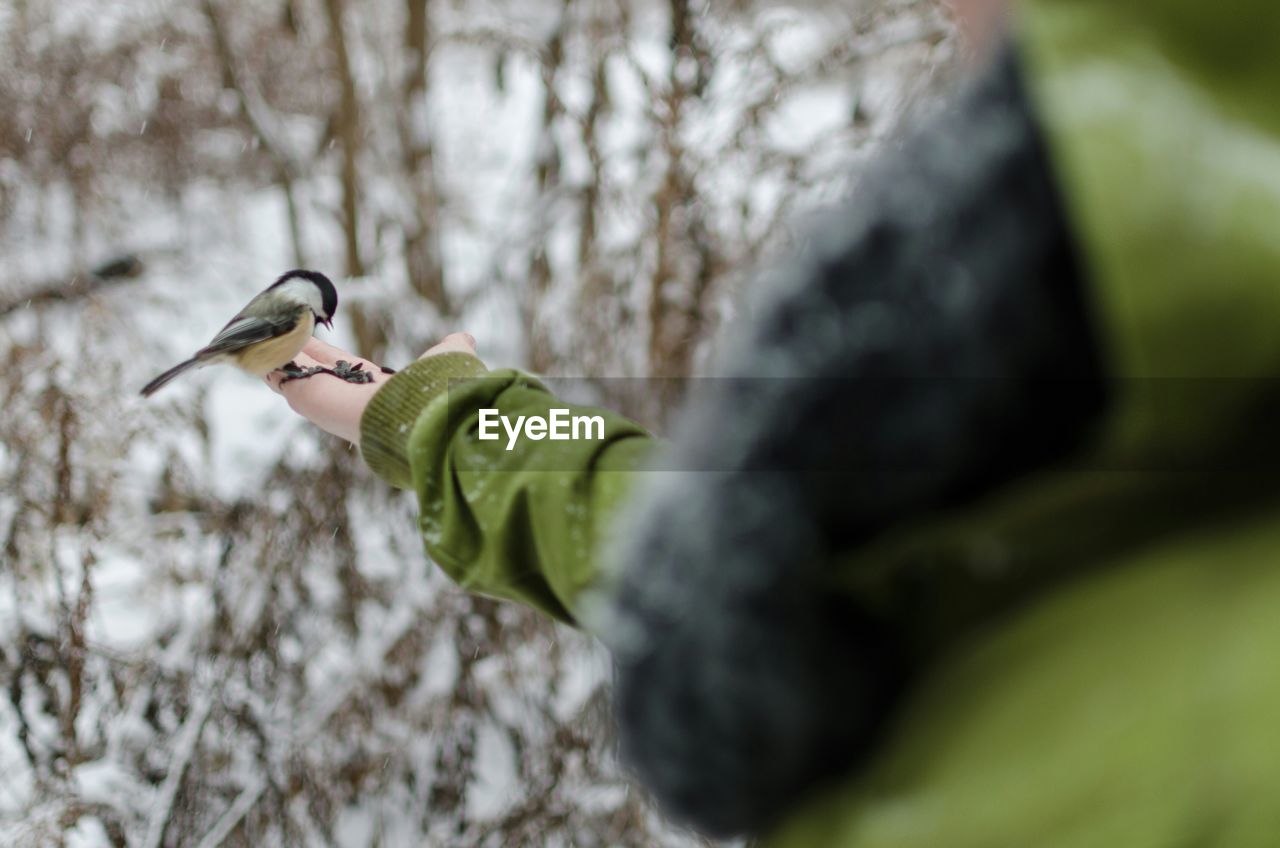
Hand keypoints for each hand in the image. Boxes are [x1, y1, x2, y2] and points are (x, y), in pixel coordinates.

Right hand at [266, 333, 478, 445]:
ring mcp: (327, 404)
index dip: (325, 355)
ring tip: (252, 338)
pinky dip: (265, 362)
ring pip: (295, 377)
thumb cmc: (440, 393)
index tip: (309, 340)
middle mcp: (350, 400)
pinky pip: (282, 378)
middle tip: (274, 335)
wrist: (429, 416)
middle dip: (294, 354)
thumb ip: (450, 350)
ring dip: (275, 357)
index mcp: (378, 390)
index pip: (344, 369)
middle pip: (313, 373)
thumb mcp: (447, 362)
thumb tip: (463, 338)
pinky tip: (248, 350)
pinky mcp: (310, 401)